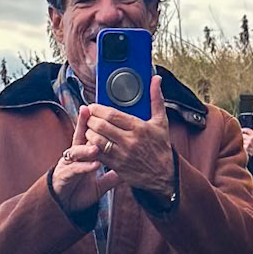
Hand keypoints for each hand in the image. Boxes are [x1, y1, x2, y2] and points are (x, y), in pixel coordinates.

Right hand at [51, 105, 117, 213]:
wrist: (64, 209)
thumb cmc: (79, 192)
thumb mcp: (100, 184)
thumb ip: (113, 176)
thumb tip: (129, 170)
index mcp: (83, 155)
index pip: (88, 134)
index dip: (92, 122)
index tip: (98, 109)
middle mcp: (74, 157)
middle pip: (79, 136)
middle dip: (84, 124)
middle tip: (92, 113)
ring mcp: (68, 166)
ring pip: (76, 152)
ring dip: (87, 148)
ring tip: (98, 145)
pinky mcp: (64, 177)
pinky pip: (75, 170)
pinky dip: (85, 167)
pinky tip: (95, 164)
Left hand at [85, 79, 175, 197]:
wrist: (164, 174)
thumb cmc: (161, 146)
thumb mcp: (161, 122)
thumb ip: (156, 99)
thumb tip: (156, 79)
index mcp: (139, 127)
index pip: (112, 114)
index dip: (98, 109)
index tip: (92, 106)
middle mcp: (129, 141)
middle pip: (101, 126)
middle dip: (90, 119)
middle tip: (88, 116)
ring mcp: (122, 154)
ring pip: (96, 140)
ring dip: (88, 132)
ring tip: (88, 128)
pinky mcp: (117, 166)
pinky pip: (98, 154)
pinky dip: (91, 147)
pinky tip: (91, 142)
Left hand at [242, 126, 252, 156]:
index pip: (247, 130)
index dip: (243, 129)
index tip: (241, 129)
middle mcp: (251, 139)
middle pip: (242, 134)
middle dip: (241, 135)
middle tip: (240, 136)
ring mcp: (248, 143)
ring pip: (241, 140)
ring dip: (241, 140)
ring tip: (242, 142)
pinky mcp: (246, 148)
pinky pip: (242, 145)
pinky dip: (242, 145)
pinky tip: (243, 146)